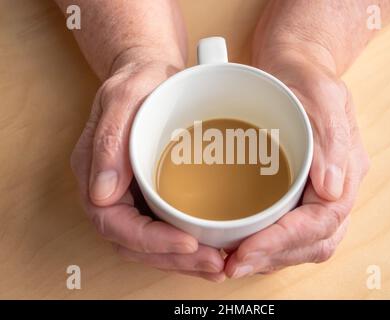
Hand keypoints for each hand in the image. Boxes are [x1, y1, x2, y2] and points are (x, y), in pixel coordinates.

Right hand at [71, 55, 224, 281]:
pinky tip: (214, 248)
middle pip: (135, 244)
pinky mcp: (153, 195)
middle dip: (174, 258)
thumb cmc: (138, 81)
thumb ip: (109, 141)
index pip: (115, 223)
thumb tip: (102, 195)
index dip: (150, 241)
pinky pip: (165, 228)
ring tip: (219, 265)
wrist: (153, 75)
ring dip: (183, 260)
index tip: (188, 243)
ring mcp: (132, 196)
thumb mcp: (124, 96)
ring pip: (151, 244)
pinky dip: (188, 245)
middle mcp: (110, 192)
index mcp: (94, 173)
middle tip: (214, 264)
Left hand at [224, 45, 369, 277]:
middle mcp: (335, 188)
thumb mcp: (320, 94)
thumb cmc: (306, 77)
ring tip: (230, 262)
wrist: (295, 68)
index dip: (286, 240)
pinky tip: (239, 245)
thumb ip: (330, 139)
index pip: (323, 220)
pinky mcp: (296, 193)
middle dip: (273, 257)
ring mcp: (316, 194)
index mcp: (346, 168)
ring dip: (268, 258)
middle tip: (231, 264)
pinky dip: (265, 245)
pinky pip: (287, 231)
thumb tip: (331, 190)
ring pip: (301, 244)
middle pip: (314, 241)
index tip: (247, 249)